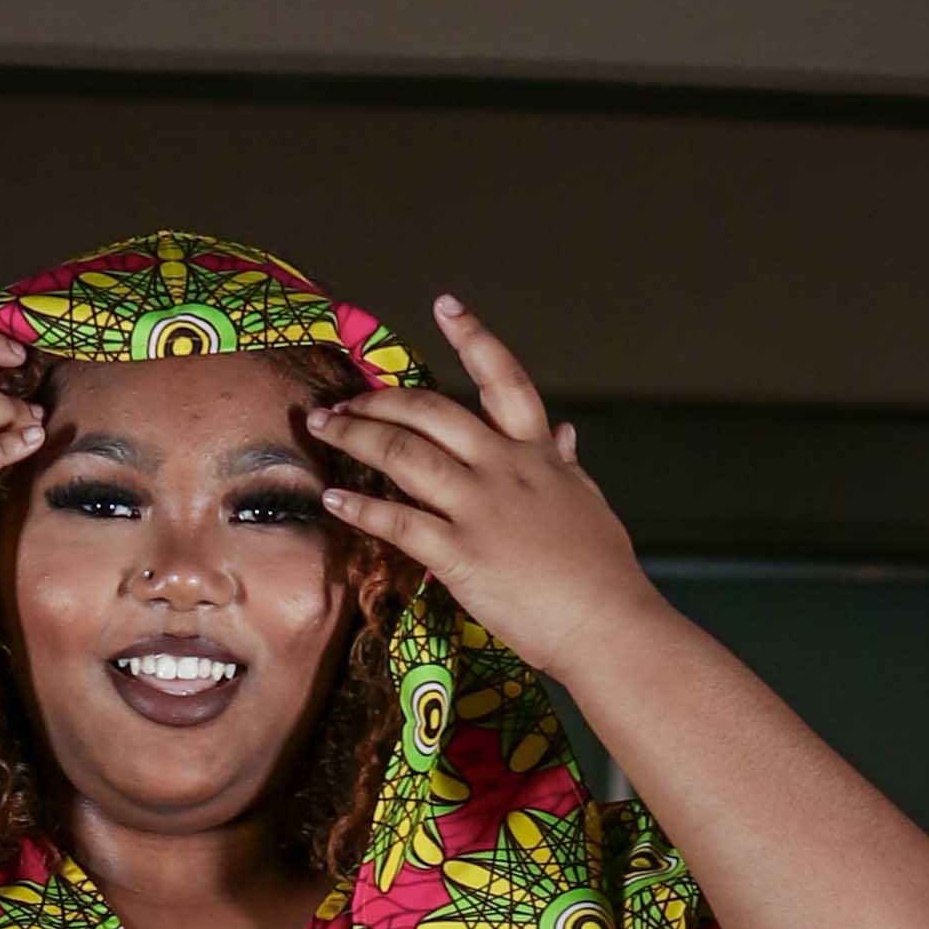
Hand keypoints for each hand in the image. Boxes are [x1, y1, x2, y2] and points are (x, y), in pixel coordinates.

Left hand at [309, 295, 646, 683]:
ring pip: (405, 455)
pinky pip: (399, 523)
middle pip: (432, 412)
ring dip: (356, 436)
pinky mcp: (461, 555)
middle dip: (380, 400)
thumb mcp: (588, 502)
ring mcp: (481, 509)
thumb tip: (567, 433)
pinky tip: (334, 500)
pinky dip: (362, 509)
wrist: (607, 623)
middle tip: (342, 400)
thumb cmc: (602, 572)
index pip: (504, 379)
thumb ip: (566, 465)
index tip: (445, 305)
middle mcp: (504, 468)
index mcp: (538, 452)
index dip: (474, 338)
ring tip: (320, 428)